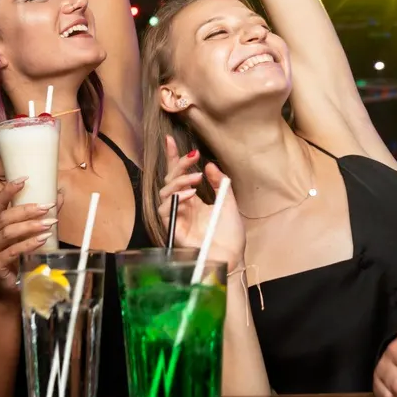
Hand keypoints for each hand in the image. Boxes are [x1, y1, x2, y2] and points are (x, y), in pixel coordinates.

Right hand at [0, 176, 58, 299]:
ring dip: (30, 226)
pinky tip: (41, 240)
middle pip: (5, 217)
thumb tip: (58, 196)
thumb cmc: (19, 256)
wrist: (12, 285)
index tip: (25, 179)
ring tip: (48, 224)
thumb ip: (40, 215)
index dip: (9, 190)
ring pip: (8, 233)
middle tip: (47, 207)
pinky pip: (12, 252)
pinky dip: (28, 244)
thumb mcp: (29, 233)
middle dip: (27, 210)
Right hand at [158, 134, 241, 268]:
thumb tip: (210, 165)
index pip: (179, 175)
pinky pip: (165, 210)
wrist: (231, 256)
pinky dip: (175, 199)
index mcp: (195, 200)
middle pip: (170, 180)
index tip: (170, 139)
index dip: (173, 158)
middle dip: (179, 165)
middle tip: (193, 156)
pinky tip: (190, 196)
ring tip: (196, 179)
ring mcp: (177, 217)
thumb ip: (220, 183)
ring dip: (179, 181)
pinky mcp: (173, 229)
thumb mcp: (229, 202)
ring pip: (165, 192)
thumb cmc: (230, 234)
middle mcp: (183, 206)